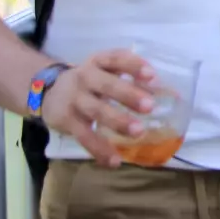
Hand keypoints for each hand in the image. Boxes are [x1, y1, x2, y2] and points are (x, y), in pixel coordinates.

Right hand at [38, 48, 156, 166]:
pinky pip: (84, 136)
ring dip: (117, 121)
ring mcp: (74, 99)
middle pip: (107, 84)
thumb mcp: (106, 72)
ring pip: (96, 110)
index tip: (153, 76)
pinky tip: (114, 160)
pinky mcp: (66, 120)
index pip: (116, 58)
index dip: (134, 66)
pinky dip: (99, 149)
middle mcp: (85, 77)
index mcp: (98, 61)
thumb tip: (173, 93)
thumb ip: (134, 79)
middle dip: (128, 95)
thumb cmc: (90, 82)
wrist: (47, 91)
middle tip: (150, 106)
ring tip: (138, 132)